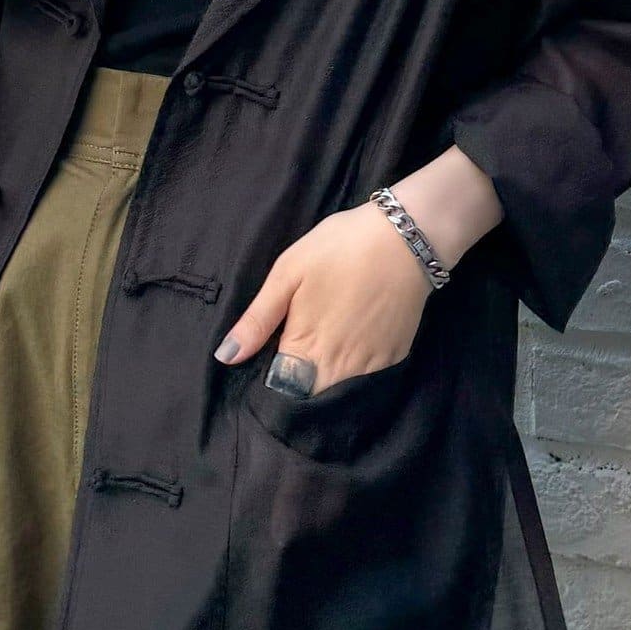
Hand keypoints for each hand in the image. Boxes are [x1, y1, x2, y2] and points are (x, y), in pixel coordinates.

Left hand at [213, 202, 431, 397]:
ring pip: (339, 385)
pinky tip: (358, 329)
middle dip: (300, 378)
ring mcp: (371, 366)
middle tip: (303, 338)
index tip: (275, 353)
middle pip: (310, 392)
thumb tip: (226, 358)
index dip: (274, 375)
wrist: (405, 237)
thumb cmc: (338, 248)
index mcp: (305, 350)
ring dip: (329, 370)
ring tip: (332, 329)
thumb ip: (257, 321)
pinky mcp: (395, 357)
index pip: (280, 388)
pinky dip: (358, 361)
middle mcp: (339, 369)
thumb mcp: (287, 274)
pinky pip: (367, 373)